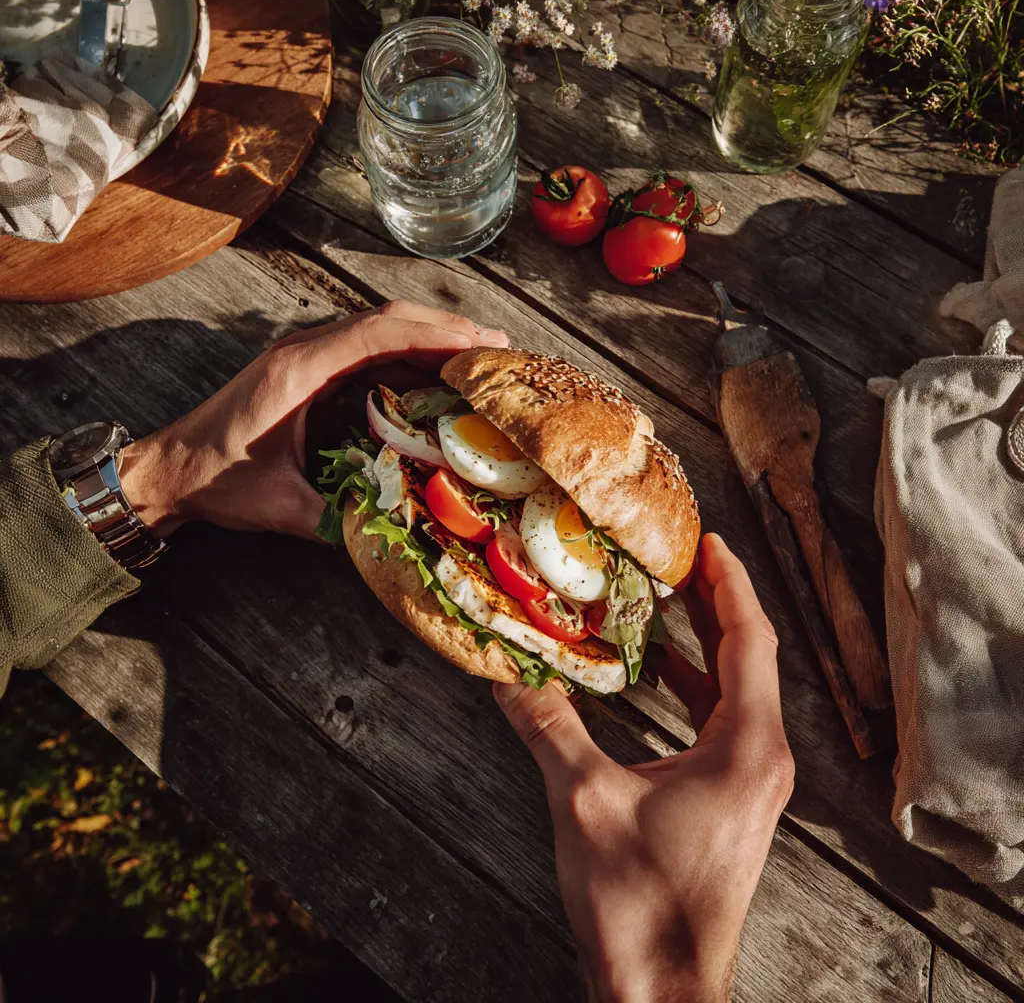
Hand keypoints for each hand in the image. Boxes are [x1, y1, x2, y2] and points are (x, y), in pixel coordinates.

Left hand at [117, 301, 508, 538]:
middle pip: (387, 318)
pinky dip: (409, 352)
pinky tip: (437, 374)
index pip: (377, 334)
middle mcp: (304, 350)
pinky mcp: (308, 368)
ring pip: (380, 327)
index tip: (481, 347)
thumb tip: (399, 530)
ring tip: (481, 356)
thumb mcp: (279, 506)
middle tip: (499, 349)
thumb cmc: (216, 481)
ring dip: (431, 336)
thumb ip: (335, 518)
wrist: (168, 467)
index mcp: (298, 371)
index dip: (435, 335)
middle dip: (447, 328)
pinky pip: (368, 347)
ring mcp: (306, 354)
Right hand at [494, 533, 793, 1002]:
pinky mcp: (733, 803)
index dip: (729, 585)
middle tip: (681, 559)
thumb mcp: (583, 801)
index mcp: (746, 748)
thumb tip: (506, 673)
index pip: (749, 641)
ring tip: (666, 605)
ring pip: (737, 691)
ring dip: (704, 646)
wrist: (663, 990)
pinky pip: (723, 724)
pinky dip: (694, 688)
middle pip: (749, 658)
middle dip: (715, 605)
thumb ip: (546, 727)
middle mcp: (763, 759)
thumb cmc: (637, 903)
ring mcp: (752, 784)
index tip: (710, 542)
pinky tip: (657, 677)